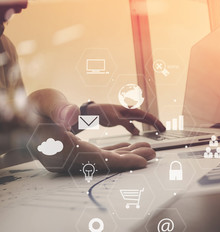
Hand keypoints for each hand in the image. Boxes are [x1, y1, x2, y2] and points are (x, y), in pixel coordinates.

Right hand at [24, 88, 158, 171]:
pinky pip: (99, 153)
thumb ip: (57, 110)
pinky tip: (127, 146)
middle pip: (107, 161)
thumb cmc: (29, 111)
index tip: (143, 162)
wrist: (18, 123)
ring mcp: (74, 157)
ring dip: (126, 152)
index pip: (99, 160)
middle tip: (151, 154)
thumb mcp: (42, 105)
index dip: (123, 161)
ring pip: (105, 157)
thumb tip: (71, 115)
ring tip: (146, 149)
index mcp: (63, 149)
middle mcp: (70, 158)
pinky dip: (114, 149)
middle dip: (131, 157)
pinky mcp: (76, 152)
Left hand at [86, 103, 165, 134]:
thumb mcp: (114, 118)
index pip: (146, 116)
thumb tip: (137, 131)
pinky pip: (133, 124)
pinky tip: (139, 133)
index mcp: (130, 110)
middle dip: (155, 123)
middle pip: (146, 117)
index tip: (161, 127)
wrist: (93, 111)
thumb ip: (126, 124)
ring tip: (156, 130)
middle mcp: (130, 112)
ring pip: (141, 120)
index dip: (155, 122)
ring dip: (148, 125)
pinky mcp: (122, 120)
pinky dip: (138, 128)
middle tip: (164, 130)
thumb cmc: (102, 112)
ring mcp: (126, 115)